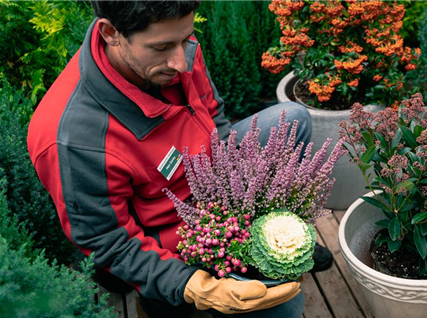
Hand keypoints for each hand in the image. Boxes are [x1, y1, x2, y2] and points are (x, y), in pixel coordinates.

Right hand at [183, 270, 300, 313]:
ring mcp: (241, 302)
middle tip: (299, 285)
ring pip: (266, 300)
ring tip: (291, 287)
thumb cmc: (207, 286)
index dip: (283, 291)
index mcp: (243, 303)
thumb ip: (245, 289)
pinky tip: (273, 289)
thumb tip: (264, 289)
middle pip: (270, 300)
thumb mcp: (225, 287)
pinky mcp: (237, 297)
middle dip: (285, 293)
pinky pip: (258, 297)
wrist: (193, 289)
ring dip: (280, 293)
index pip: (268, 297)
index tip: (295, 284)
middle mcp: (244, 304)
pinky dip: (269, 293)